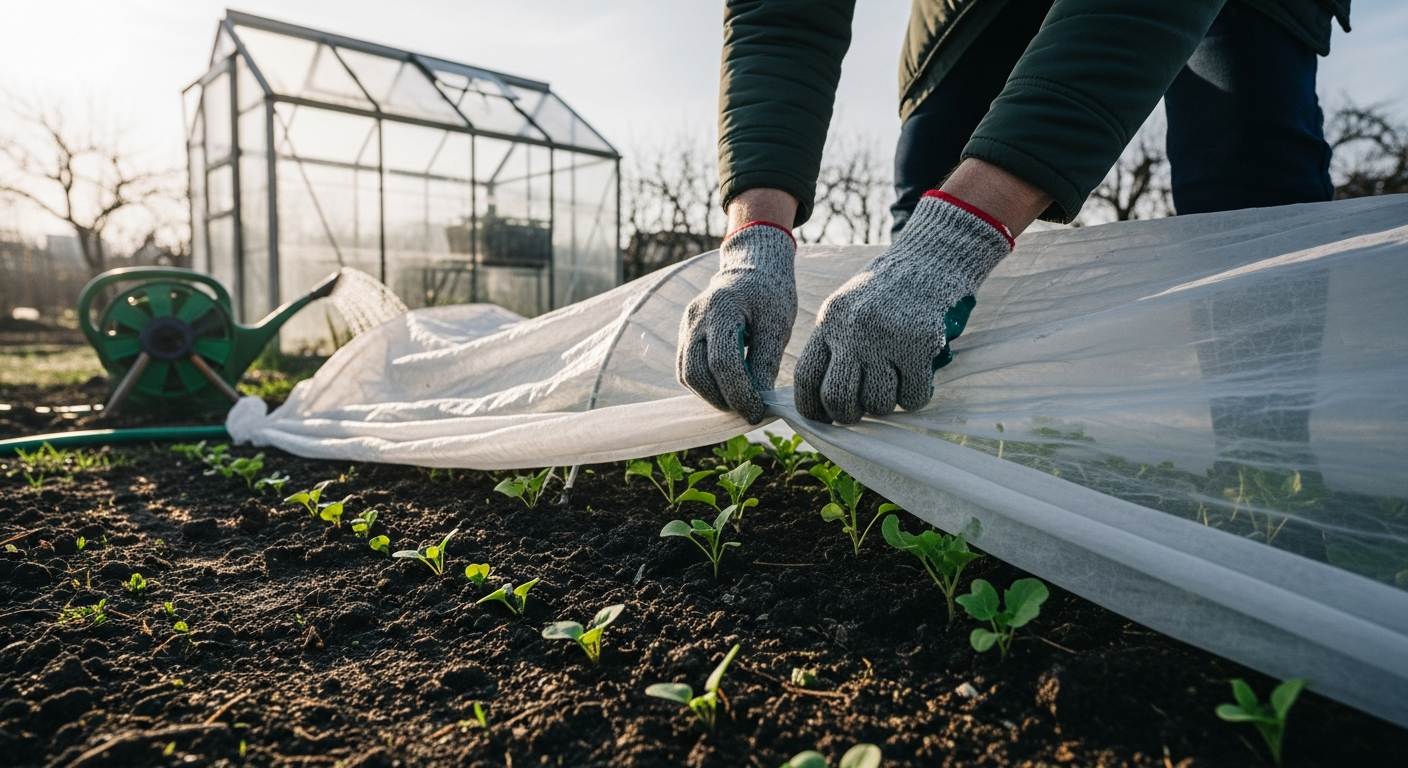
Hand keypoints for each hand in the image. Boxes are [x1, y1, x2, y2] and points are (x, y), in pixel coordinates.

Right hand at [677, 221, 797, 423]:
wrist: (754, 268)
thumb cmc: (771, 294)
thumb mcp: (777, 325)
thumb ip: (766, 361)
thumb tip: (759, 399)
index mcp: (721, 308)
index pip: (722, 362)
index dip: (739, 393)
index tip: (757, 412)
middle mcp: (696, 317)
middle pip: (694, 372)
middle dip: (720, 399)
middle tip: (746, 411)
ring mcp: (687, 326)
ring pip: (686, 374)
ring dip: (710, 395)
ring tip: (738, 401)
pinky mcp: (686, 334)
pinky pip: (687, 367)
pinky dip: (705, 385)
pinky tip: (728, 388)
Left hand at [794, 191, 1013, 423]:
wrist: (933, 257)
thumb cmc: (889, 289)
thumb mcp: (848, 306)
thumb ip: (834, 343)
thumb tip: (822, 398)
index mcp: (830, 321)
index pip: (807, 378)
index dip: (813, 408)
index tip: (824, 418)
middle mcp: (853, 330)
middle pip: (839, 397)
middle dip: (849, 414)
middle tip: (862, 409)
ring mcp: (886, 338)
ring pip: (877, 402)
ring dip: (886, 406)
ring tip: (894, 386)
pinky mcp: (919, 344)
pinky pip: (912, 397)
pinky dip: (915, 398)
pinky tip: (917, 380)